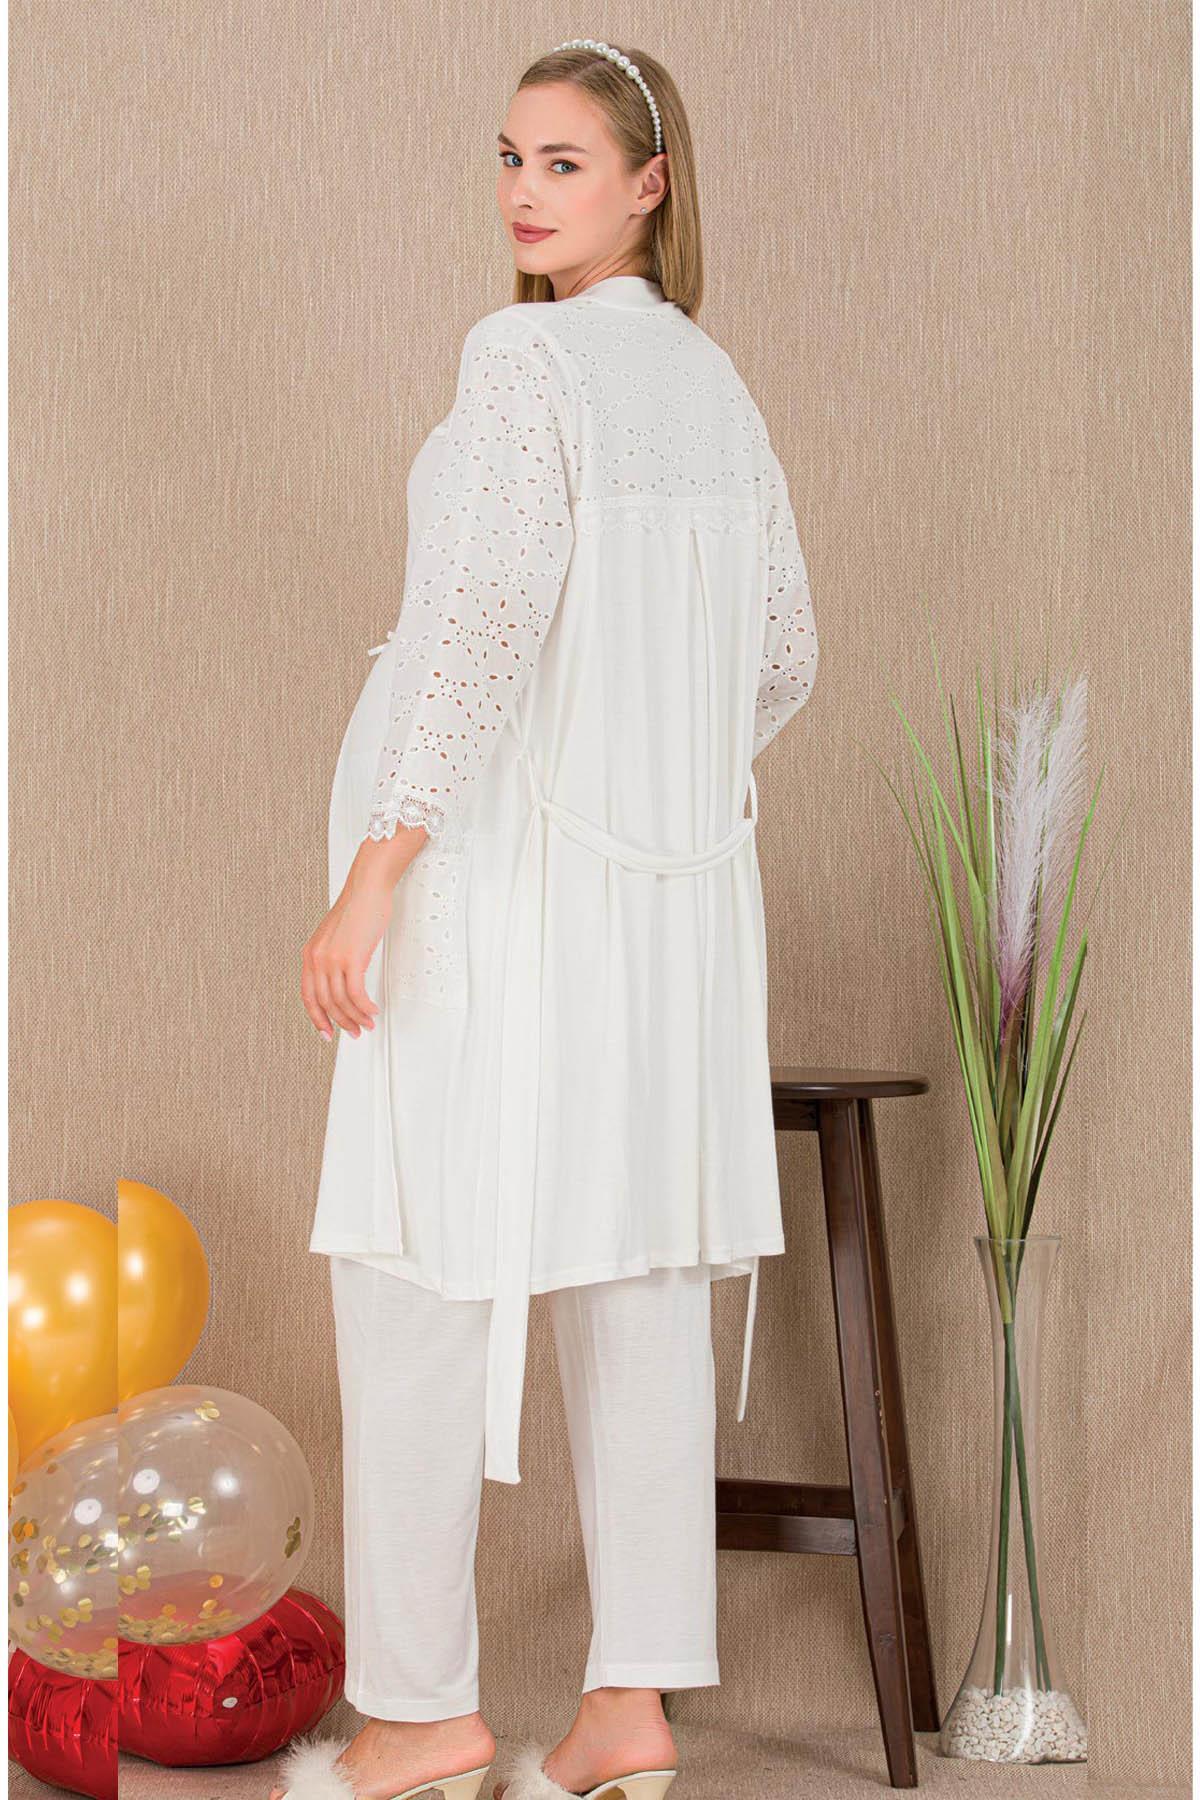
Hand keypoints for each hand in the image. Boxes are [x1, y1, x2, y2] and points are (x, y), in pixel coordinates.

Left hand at [302, 826, 426, 1039]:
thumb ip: (334, 958)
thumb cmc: (357, 908)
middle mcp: (317, 958)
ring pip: (341, 1002)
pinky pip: (356, 994)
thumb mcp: (337, 937)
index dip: (317, 1018)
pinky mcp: (351, 958)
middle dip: (341, 1023)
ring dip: (356, 1018)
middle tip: (355, 1032)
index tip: (327, 1032)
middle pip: (325, 1003)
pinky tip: (372, 1010)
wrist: (367, 887)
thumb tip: (343, 981)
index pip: (308, 996)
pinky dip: (365, 1007)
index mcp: (310, 954)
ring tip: (367, 1023)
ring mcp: (332, 959)